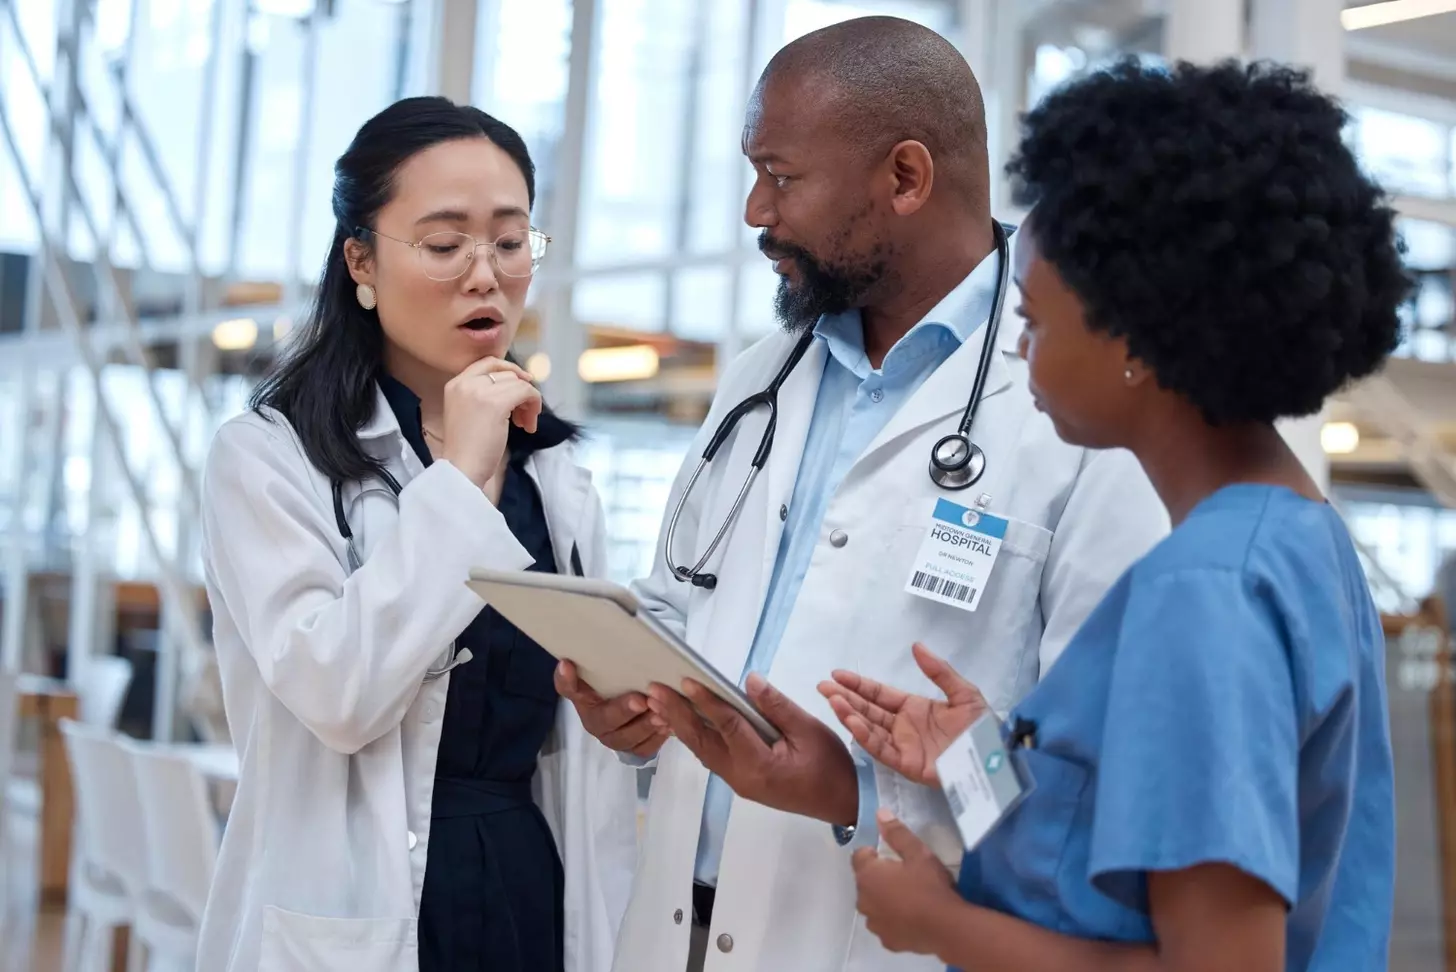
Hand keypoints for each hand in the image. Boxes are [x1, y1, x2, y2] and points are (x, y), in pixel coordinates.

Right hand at [442, 357, 542, 488]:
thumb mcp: (468, 412)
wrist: (461, 469)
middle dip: (520, 391)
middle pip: (506, 373)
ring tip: (525, 423)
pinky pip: (526, 392)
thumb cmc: (466, 449)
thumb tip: (514, 385)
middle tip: (523, 414)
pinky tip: (528, 425)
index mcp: (455, 384)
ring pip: (519, 383)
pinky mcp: (497, 403)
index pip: (488, 362)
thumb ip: (483, 395)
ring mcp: (480, 391)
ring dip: (528, 402)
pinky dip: (534, 405)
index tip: (523, 383)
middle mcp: (466, 382)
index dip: (509, 369)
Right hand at [554, 661, 666, 758]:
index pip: (569, 689)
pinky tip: (668, 726)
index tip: (569, 665)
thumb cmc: (618, 683)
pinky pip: (643, 749)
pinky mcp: (634, 749)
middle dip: (624, 711)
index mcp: (582, 699)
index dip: (569, 680)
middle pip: (605, 720)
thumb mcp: (604, 671)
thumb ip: (588, 666)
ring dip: (645, 727)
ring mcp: (615, 738)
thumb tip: (565, 663)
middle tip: (642, 701)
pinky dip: (657, 738)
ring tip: (661, 715)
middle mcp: (595, 722)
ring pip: (626, 739)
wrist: (635, 702)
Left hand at [647, 675, 856, 824]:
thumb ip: (777, 706)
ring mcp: (738, 781)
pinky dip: (695, 737)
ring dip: (681, 725)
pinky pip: (711, 756)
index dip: (705, 701)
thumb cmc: (830, 765)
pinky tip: (684, 721)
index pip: (726, 726)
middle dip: (677, 713)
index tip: (684, 680)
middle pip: (703, 741)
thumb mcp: (809, 730)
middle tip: (654, 689)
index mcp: (758, 764)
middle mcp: (740, 776)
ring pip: (702, 750)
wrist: (842, 802)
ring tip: (658, 702)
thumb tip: (749, 680)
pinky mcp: (741, 781)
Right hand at [818, 643, 986, 786]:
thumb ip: (939, 671)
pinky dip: (865, 735)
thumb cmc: (983, 728)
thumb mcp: (964, 693)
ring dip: (850, 713)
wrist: (998, 759)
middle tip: (823, 686)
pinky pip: (881, 749)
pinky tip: (851, 720)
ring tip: (832, 700)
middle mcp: (903, 727)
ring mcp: (903, 746)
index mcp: (914, 709)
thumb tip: (916, 646)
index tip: (837, 674)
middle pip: (868, 709)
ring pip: (869, 728)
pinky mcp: (907, 765)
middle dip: (845, 697)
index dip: (859, 684)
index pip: (879, 694)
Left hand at [852, 810, 961, 956]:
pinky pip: (885, 924)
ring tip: (910, 897)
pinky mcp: (887, 941)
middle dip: (879, 876)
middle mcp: (863, 900)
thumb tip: (880, 813)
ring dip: (884, 899)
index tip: (893, 855)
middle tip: (905, 875)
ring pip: (874, 904)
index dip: (874, 853)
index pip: (859, 856)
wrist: (947, 928)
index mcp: (867, 876)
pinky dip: (893, 919)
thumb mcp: (918, 853)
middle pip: (865, 881)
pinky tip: (912, 917)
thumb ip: (897, 833)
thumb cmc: (930, 886)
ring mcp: (874, 923)